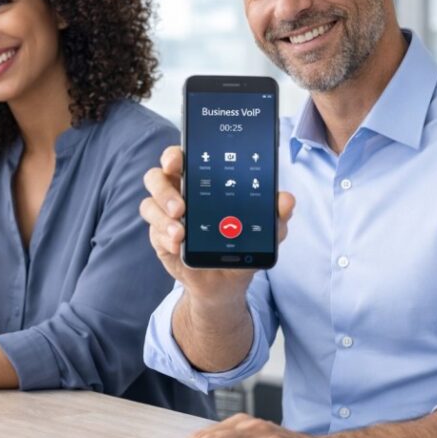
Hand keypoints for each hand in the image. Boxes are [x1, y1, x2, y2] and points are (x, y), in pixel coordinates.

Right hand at [139, 146, 294, 300]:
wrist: (226, 282)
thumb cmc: (241, 245)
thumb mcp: (264, 231)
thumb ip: (276, 215)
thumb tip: (286, 200)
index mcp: (201, 180)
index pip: (181, 158)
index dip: (174, 155)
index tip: (177, 160)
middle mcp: (179, 193)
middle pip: (156, 176)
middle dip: (163, 188)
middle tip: (181, 206)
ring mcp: (166, 215)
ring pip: (150, 204)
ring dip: (163, 217)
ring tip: (181, 233)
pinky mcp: (159, 237)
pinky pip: (153, 231)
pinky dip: (164, 238)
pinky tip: (178, 246)